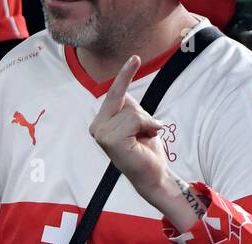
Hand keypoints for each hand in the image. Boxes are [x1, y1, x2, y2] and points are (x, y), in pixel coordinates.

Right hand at [89, 56, 169, 203]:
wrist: (154, 176)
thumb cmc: (147, 152)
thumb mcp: (140, 124)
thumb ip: (131, 109)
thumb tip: (128, 100)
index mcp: (101, 121)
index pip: (114, 93)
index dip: (125, 75)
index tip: (136, 58)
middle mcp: (97, 126)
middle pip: (124, 99)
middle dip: (142, 114)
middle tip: (147, 134)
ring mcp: (101, 133)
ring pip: (132, 110)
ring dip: (146, 123)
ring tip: (145, 139)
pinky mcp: (110, 139)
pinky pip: (134, 119)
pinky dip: (145, 127)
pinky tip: (144, 141)